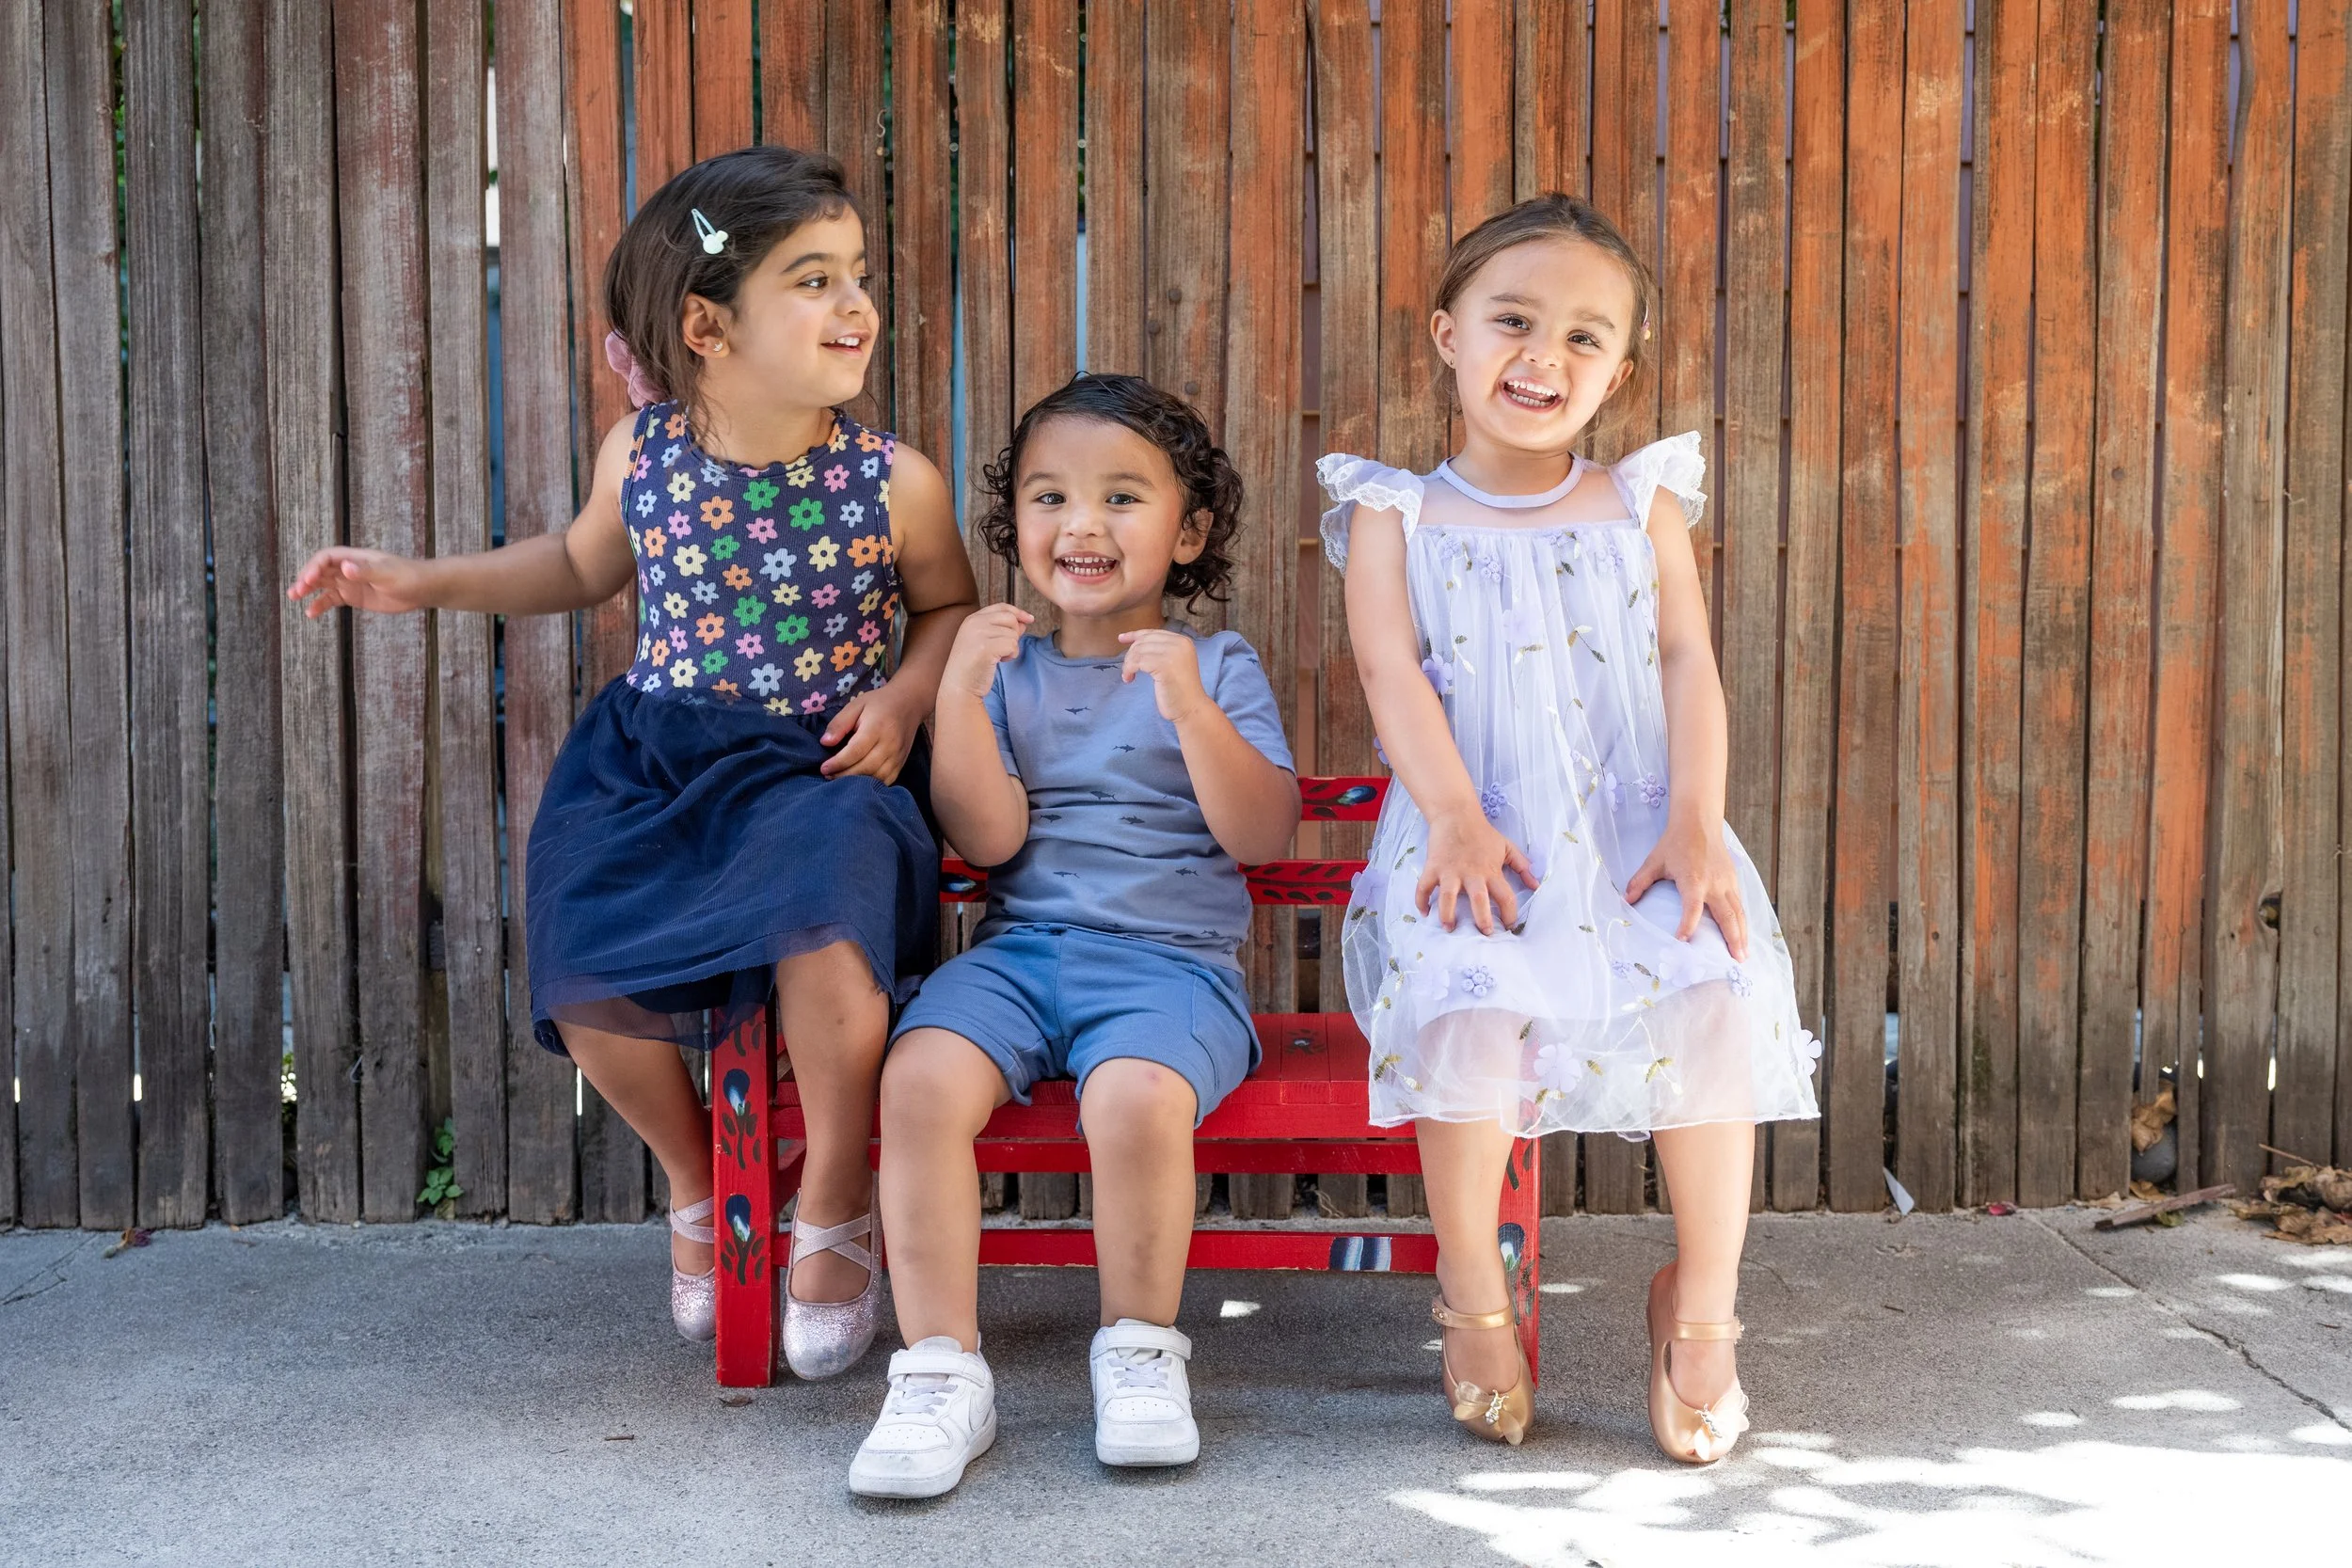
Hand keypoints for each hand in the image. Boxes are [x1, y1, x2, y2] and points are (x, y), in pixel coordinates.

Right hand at [286, 547, 429, 616]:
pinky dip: (320, 605)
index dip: (314, 567)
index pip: (326, 557)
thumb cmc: (408, 576)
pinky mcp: (354, 596)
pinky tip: (311, 613)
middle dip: (306, 578)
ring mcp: (350, 582)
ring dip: (308, 590)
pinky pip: (332, 599)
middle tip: (295, 592)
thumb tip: (346, 567)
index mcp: (355, 557)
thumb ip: (366, 571)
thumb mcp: (388, 574)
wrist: (423, 589)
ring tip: (294, 598)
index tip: (308, 580)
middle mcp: (349, 568)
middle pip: (320, 570)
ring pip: (322, 584)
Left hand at [819, 683, 922, 782]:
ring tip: (840, 779)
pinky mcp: (902, 762)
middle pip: (865, 767)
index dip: (838, 763)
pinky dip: (872, 784)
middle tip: (828, 776)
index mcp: (876, 727)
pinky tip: (859, 781)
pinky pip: (887, 780)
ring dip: (857, 782)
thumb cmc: (879, 703)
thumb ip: (839, 723)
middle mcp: (889, 744)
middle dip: (844, 775)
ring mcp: (898, 755)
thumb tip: (825, 743)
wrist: (909, 703)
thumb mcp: (856, 705)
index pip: (855, 751)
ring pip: (876, 777)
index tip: (824, 768)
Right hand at [943, 602, 1031, 699]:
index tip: (1030, 619)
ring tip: (998, 657)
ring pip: (1013, 634)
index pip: (1001, 606)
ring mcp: (979, 633)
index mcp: (972, 619)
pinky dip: (1011, 655)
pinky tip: (999, 662)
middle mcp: (974, 622)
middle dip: (1014, 634)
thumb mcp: (986, 642)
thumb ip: (1003, 629)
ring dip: (1011, 648)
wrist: (959, 686)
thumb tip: (1024, 622)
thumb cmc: (973, 667)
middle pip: (1010, 618)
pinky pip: (1012, 645)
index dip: (1018, 612)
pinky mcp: (986, 647)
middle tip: (1004, 649)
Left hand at [1117, 628, 1209, 722]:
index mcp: (1183, 641)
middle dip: (1131, 654)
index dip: (1135, 635)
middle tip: (1128, 669)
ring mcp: (1173, 653)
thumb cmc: (1179, 691)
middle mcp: (1179, 643)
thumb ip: (1160, 651)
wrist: (1191, 708)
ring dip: (1128, 664)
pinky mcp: (1164, 665)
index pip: (1153, 632)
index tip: (1121, 638)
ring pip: (1138, 651)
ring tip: (1128, 676)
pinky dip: (1128, 670)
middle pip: (1144, 641)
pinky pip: (1137, 661)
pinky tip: (1129, 678)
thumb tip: (1135, 641)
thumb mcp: (1172, 664)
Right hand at [1418, 808, 1538, 934]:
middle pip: (1478, 901)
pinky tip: (1424, 912)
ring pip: (1448, 897)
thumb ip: (1522, 866)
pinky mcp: (1433, 867)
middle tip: (1484, 933)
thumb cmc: (1482, 833)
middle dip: (1482, 919)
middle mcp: (1471, 873)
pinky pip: (1424, 887)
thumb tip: (1536, 885)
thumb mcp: (1506, 847)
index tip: (1509, 925)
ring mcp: (1450, 871)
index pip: (1506, 897)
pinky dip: (1421, 900)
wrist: (1456, 814)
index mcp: (1491, 871)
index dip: (1510, 914)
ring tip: (1449, 928)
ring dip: (1447, 915)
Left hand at [1625, 815, 1748, 959]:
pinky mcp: (1733, 880)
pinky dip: (1742, 922)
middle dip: (1732, 940)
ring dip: (1742, 935)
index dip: (1687, 926)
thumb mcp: (1654, 861)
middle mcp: (1714, 884)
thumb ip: (1639, 882)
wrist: (1699, 822)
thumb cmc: (1675, 842)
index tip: (1682, 942)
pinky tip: (1743, 935)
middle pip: (1726, 916)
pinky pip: (1739, 905)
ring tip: (1743, 956)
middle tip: (1736, 961)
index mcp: (1693, 880)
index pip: (1692, 909)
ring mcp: (1727, 882)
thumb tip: (1625, 900)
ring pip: (1738, 913)